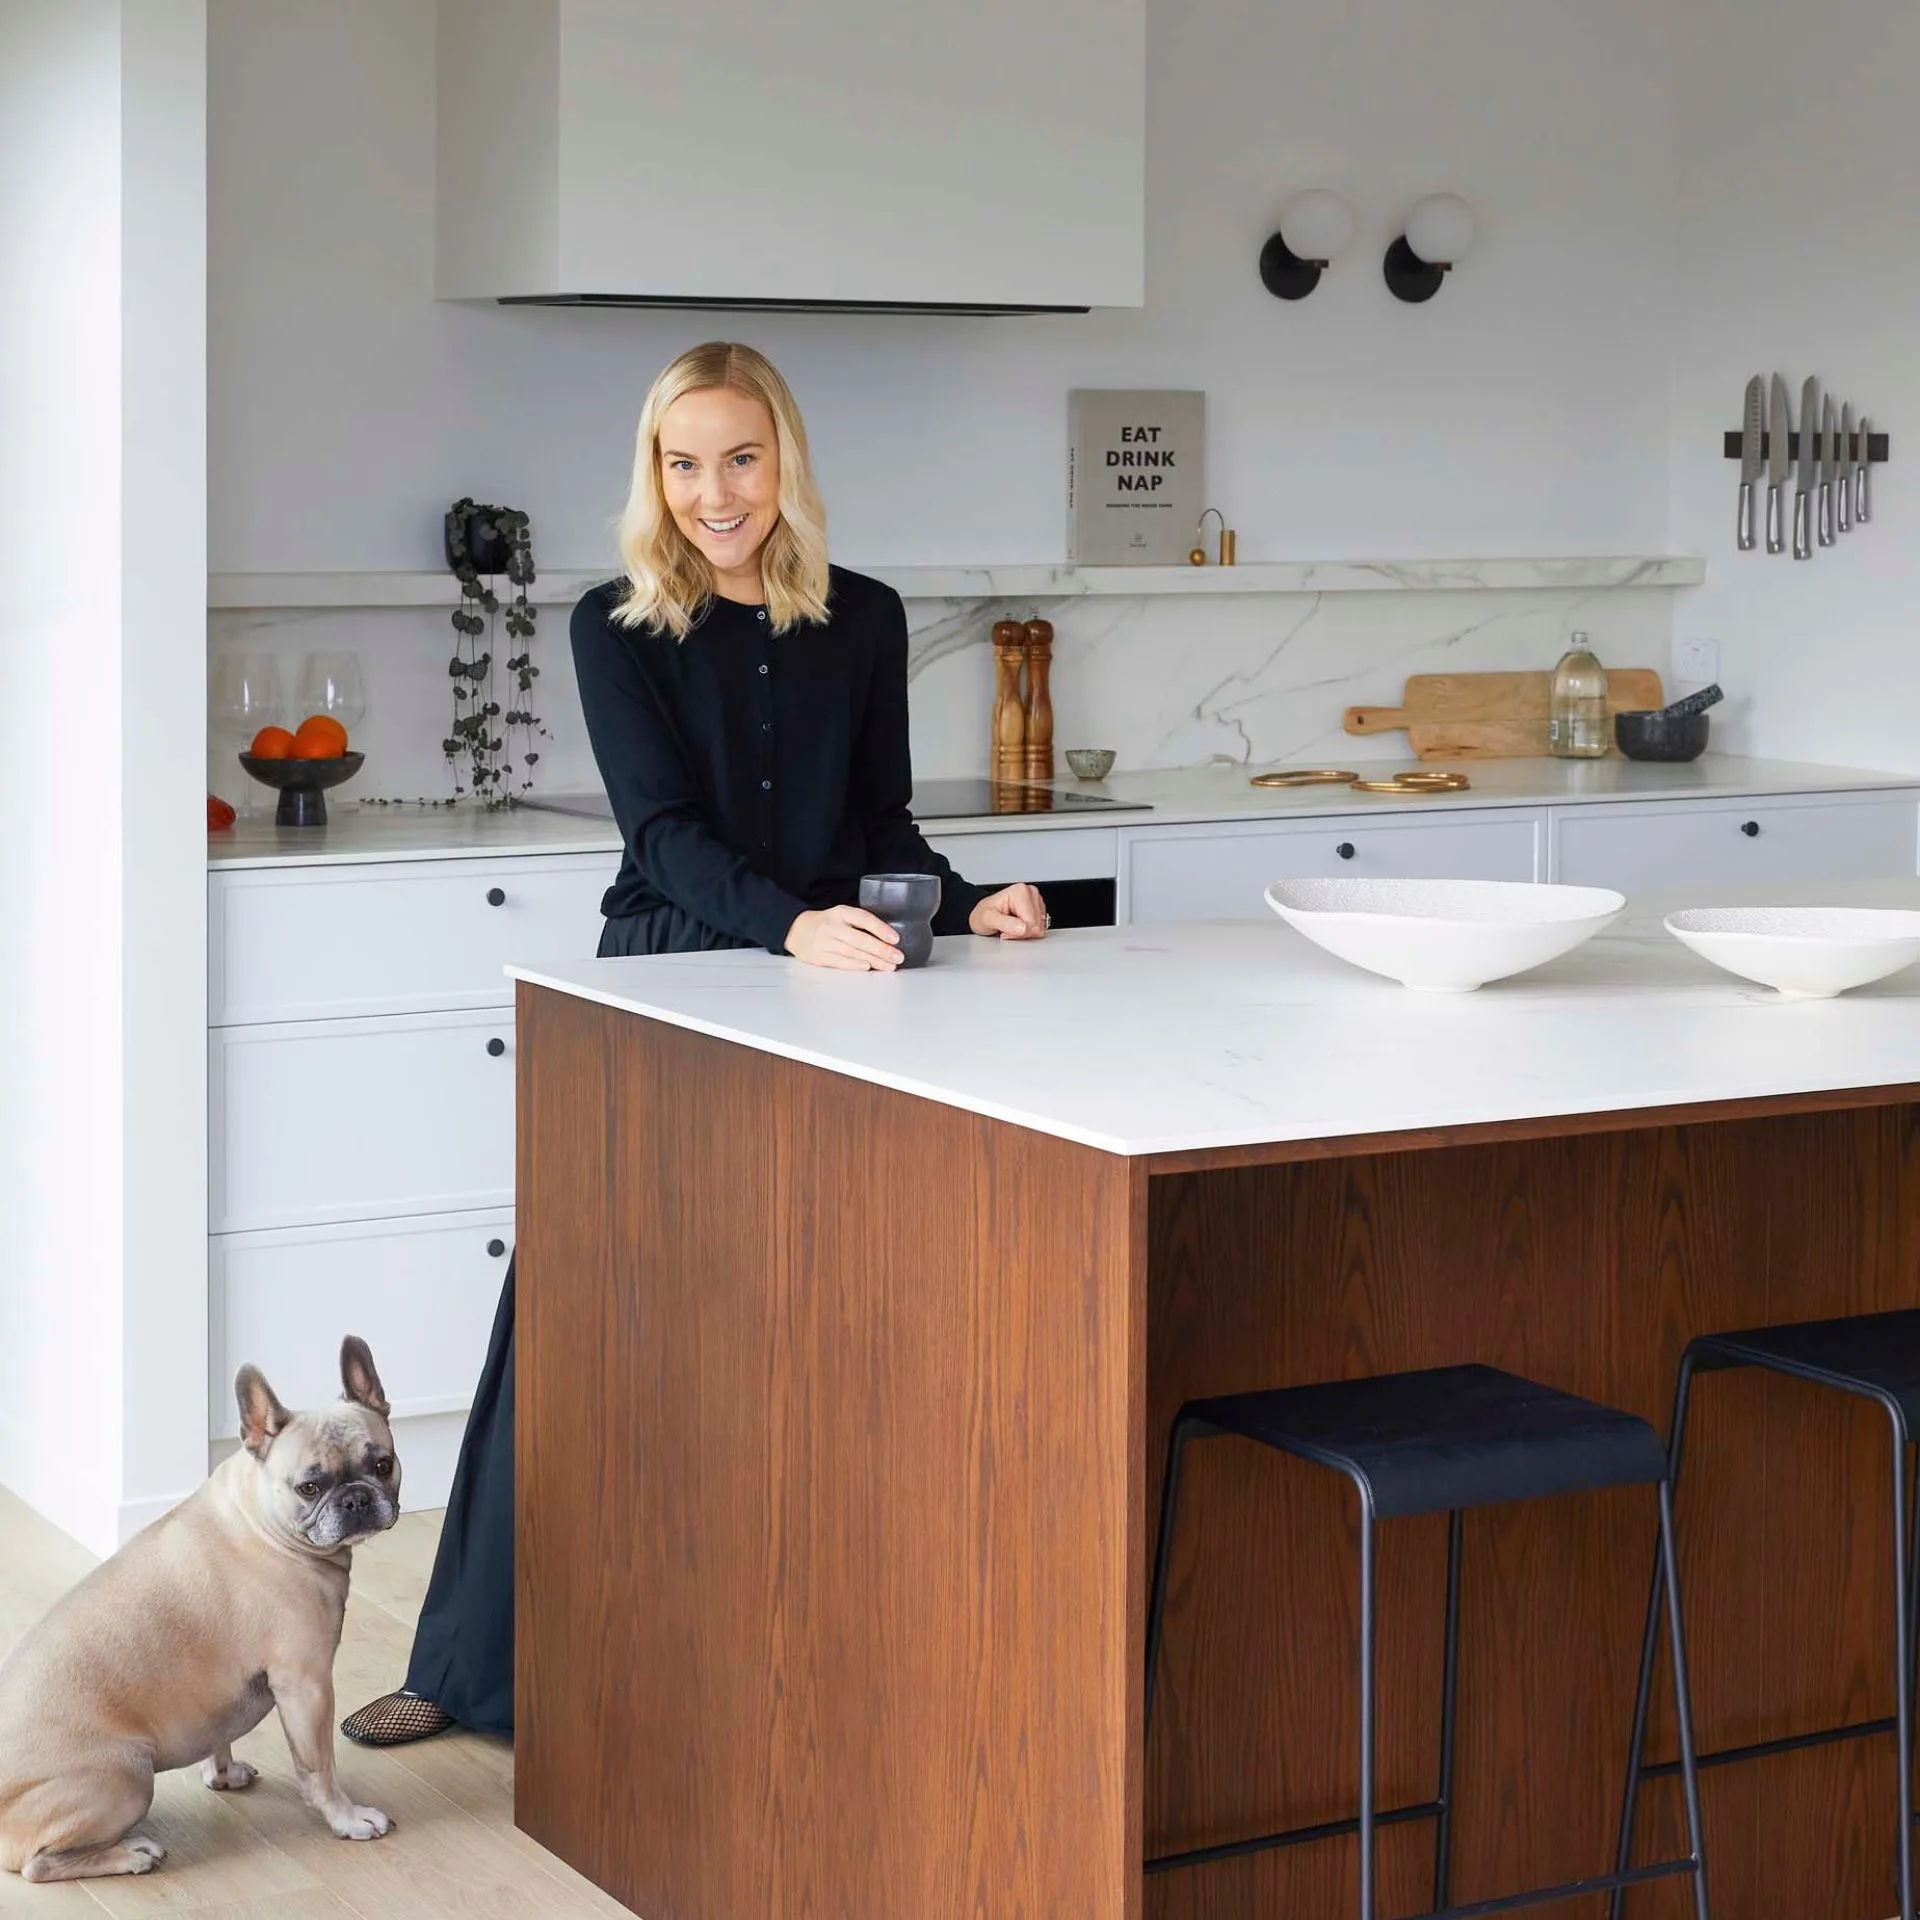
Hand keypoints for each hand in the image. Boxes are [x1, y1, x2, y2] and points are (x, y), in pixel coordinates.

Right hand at [786, 904, 903, 970]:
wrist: (796, 930)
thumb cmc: (826, 924)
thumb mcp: (842, 916)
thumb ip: (860, 924)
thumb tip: (888, 940)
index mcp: (840, 913)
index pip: (863, 919)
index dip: (881, 929)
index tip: (895, 939)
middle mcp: (831, 926)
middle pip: (860, 939)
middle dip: (882, 950)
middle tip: (898, 957)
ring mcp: (823, 942)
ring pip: (852, 952)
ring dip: (874, 961)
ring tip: (889, 966)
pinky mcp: (817, 957)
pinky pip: (839, 962)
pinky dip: (854, 965)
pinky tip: (868, 967)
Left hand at [970, 883, 1047, 940]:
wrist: (982, 914)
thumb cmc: (983, 914)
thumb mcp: (988, 919)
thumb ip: (1005, 923)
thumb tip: (1022, 928)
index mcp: (1020, 892)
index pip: (1031, 922)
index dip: (1019, 932)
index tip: (1005, 930)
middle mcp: (1030, 893)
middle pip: (1037, 925)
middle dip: (1022, 933)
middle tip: (1007, 929)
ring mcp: (1036, 901)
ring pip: (1040, 927)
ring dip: (1025, 932)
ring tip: (1011, 926)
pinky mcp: (1038, 909)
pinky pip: (1040, 927)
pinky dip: (1028, 931)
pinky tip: (1018, 925)